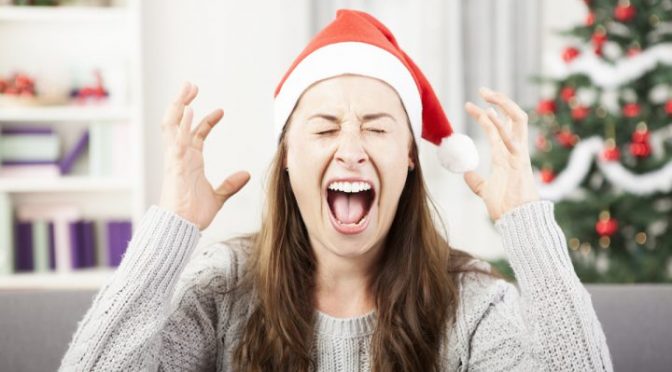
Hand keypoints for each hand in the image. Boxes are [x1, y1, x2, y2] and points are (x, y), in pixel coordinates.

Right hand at [158, 82, 249, 229]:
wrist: (181, 227)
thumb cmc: (193, 214)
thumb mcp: (217, 196)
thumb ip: (230, 185)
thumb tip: (246, 174)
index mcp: (189, 161)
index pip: (196, 134)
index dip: (206, 121)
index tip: (221, 111)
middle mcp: (180, 155)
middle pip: (179, 122)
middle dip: (183, 102)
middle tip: (191, 85)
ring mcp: (176, 158)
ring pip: (173, 125)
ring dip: (179, 105)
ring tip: (188, 87)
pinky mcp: (175, 164)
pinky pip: (176, 140)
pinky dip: (182, 124)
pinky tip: (188, 109)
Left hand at [463, 87, 539, 220]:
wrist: (516, 220)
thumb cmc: (504, 206)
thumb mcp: (485, 189)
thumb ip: (476, 180)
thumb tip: (465, 173)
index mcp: (506, 154)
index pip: (497, 127)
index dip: (484, 115)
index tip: (469, 106)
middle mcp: (514, 150)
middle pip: (513, 117)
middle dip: (500, 101)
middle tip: (483, 90)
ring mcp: (518, 153)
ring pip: (517, 120)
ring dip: (502, 104)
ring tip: (485, 94)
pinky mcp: (519, 161)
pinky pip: (512, 138)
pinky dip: (501, 125)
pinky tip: (489, 113)